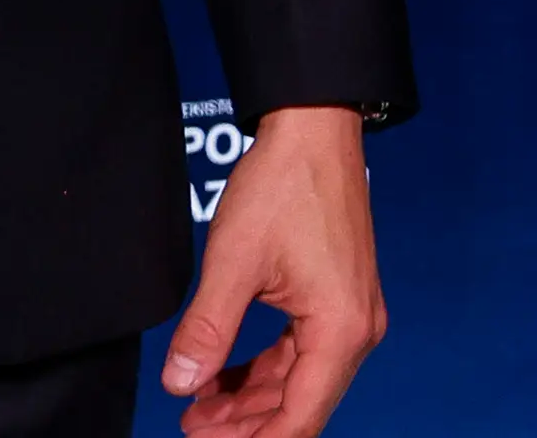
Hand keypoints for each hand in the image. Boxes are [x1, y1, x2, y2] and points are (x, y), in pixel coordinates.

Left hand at [164, 106, 385, 436]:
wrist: (313, 129)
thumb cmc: (281, 187)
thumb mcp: (234, 262)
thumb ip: (208, 329)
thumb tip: (179, 385)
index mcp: (340, 331)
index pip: (299, 417)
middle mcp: (357, 331)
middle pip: (301, 404)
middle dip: (246, 423)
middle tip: (190, 426)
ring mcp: (352, 314)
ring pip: (299, 379)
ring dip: (251, 396)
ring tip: (197, 404)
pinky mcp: (339, 298)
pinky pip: (301, 350)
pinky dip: (263, 367)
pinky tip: (223, 371)